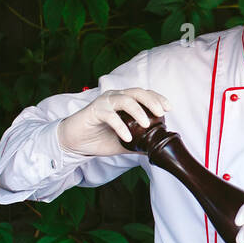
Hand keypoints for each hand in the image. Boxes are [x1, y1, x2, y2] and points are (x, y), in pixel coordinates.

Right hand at [57, 88, 171, 155]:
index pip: (144, 95)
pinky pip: (110, 115)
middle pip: (137, 92)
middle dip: (152, 101)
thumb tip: (158, 150)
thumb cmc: (100, 138)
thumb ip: (140, 143)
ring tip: (146, 124)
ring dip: (138, 111)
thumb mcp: (125, 143)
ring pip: (125, 100)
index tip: (169, 108)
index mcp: (124, 101)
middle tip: (161, 112)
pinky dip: (120, 126)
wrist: (75, 142)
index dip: (157, 99)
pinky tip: (127, 136)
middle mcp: (115, 97)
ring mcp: (104, 102)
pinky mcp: (94, 111)